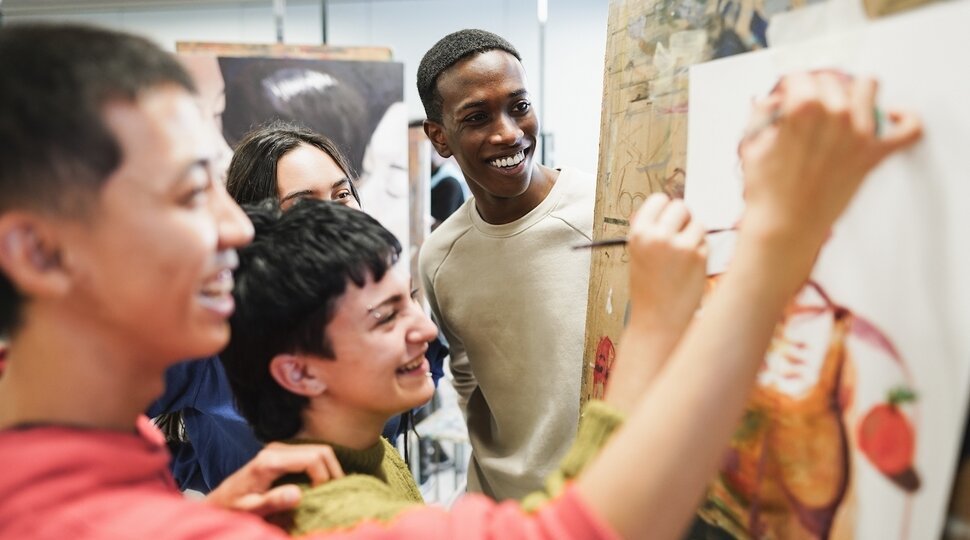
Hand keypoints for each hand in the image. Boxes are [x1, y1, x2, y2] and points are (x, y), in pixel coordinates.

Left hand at [205, 442, 343, 515]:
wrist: (220, 500)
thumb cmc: (234, 508)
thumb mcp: (251, 510)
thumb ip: (273, 502)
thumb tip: (298, 494)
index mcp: (270, 461)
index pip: (312, 459)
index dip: (324, 477)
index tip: (321, 497)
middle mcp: (277, 449)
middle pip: (321, 451)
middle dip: (333, 472)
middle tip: (333, 495)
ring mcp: (280, 448)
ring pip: (320, 451)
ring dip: (329, 470)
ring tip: (329, 492)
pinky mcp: (283, 452)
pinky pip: (312, 455)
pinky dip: (322, 468)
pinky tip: (320, 486)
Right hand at [626, 194, 707, 335]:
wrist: (658, 320)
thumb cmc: (648, 289)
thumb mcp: (638, 255)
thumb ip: (648, 230)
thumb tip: (663, 205)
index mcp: (638, 233)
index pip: (659, 200)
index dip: (666, 210)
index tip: (668, 220)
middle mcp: (658, 235)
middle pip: (681, 207)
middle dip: (683, 219)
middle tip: (680, 237)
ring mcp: (680, 245)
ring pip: (698, 223)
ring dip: (695, 236)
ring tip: (684, 258)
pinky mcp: (699, 256)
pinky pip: (705, 241)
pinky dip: (702, 251)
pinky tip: (690, 269)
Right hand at [739, 71, 921, 246]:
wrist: (784, 225)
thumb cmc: (767, 190)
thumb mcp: (752, 144)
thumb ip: (762, 112)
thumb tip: (775, 100)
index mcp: (803, 108)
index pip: (801, 77)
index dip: (790, 88)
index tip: (787, 98)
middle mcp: (835, 115)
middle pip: (832, 80)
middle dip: (818, 90)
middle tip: (808, 110)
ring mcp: (859, 134)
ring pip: (868, 86)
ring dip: (854, 93)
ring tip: (841, 109)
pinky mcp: (874, 154)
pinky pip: (908, 129)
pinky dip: (904, 120)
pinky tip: (891, 117)